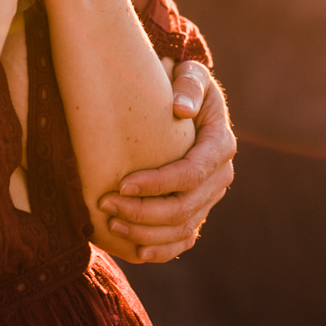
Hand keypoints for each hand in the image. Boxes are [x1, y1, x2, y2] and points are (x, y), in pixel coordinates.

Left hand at [97, 63, 233, 262]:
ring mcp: (210, 197)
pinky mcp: (198, 209)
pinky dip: (162, 250)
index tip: (121, 184)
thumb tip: (180, 109)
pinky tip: (137, 251)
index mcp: (220, 144)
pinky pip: (184, 239)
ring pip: (183, 228)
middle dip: (143, 212)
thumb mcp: (191, 74)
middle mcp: (220, 176)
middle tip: (104, 205)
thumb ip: (189, 84)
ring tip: (111, 224)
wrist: (189, 102)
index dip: (157, 184)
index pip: (190, 173)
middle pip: (185, 208)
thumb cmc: (184, 85)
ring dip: (146, 233)